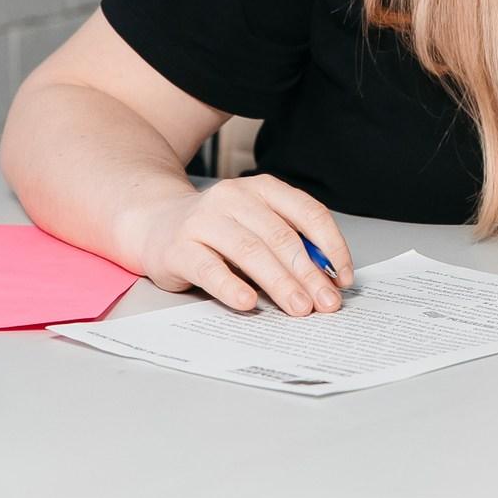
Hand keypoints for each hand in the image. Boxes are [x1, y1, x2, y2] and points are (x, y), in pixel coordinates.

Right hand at [128, 175, 352, 315]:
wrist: (154, 223)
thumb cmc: (217, 231)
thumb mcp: (257, 226)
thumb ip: (289, 244)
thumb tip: (328, 279)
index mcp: (263, 189)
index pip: (308, 213)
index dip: (331, 246)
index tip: (343, 278)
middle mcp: (234, 197)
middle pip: (281, 237)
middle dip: (309, 273)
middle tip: (326, 303)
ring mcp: (204, 220)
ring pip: (250, 251)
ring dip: (280, 283)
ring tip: (299, 308)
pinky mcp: (178, 247)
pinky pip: (209, 268)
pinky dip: (232, 286)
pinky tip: (249, 303)